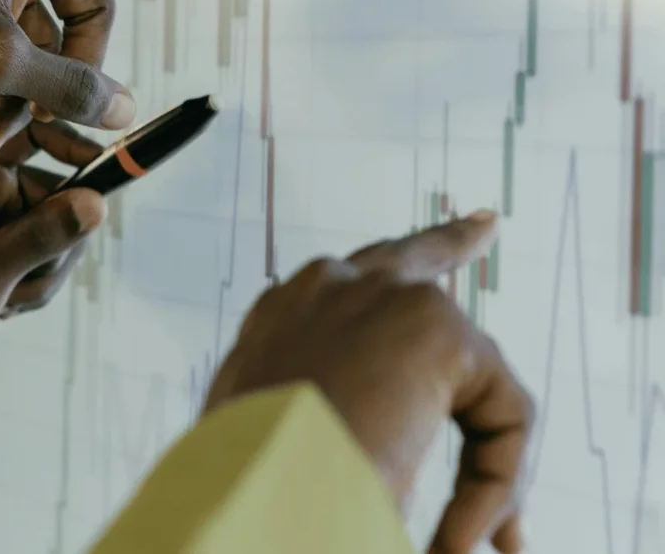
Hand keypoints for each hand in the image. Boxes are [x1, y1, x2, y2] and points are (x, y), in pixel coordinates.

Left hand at [0, 121, 105, 425]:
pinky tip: (5, 305)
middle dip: (54, 250)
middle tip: (20, 282)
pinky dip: (37, 286)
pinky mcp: (3, 245)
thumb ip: (43, 235)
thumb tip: (97, 204)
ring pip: (62, 234)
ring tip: (6, 299)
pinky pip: (50, 257)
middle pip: (63, 198)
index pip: (39, 136)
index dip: (77, 151)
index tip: (107, 181)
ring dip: (44, 275)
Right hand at [204, 211, 534, 553]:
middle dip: (450, 241)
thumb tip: (347, 452)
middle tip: (485, 225)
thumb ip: (302, 418)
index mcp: (280, 321)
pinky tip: (457, 536)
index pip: (341, 289)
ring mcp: (380, 296)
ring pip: (470, 376)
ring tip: (455, 541)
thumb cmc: (246, 481)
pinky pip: (500, 414)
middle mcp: (327, 290)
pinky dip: (493, 485)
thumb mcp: (262, 442)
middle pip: (407, 258)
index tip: (413, 259)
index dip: (380, 284)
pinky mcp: (434, 327)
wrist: (249, 489)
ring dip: (480, 470)